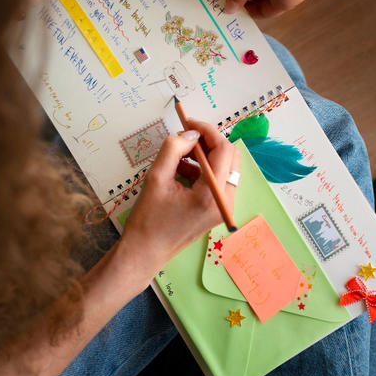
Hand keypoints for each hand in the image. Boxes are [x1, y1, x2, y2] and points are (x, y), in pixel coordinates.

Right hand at [119, 119, 239, 282]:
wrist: (146, 252)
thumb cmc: (148, 219)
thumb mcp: (156, 178)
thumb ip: (174, 149)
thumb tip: (190, 134)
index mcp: (211, 195)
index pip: (223, 150)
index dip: (207, 131)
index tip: (189, 123)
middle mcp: (225, 202)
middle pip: (230, 157)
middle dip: (208, 142)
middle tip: (185, 137)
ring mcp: (224, 207)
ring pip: (224, 167)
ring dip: (204, 156)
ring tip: (178, 158)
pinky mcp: (218, 210)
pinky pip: (218, 180)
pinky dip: (203, 169)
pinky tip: (181, 172)